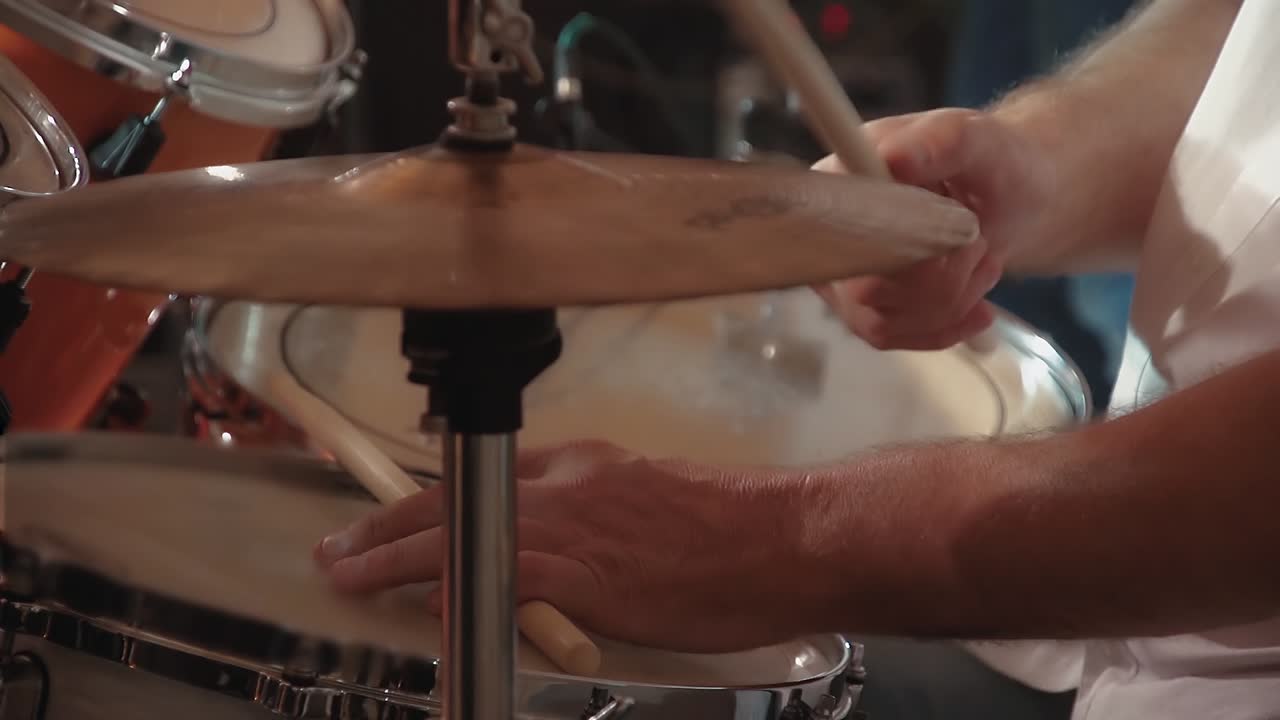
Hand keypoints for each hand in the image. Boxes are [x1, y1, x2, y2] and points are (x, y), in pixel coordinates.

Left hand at [314, 441, 825, 652]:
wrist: (784, 538)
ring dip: (393, 554)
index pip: (488, 480)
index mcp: (588, 466)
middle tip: (342, 544)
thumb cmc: (736, 533)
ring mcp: (571, 524)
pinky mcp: (581, 569)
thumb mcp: (658, 512)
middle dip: (389, 522)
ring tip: (349, 572)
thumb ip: (601, 528)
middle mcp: (568, 483)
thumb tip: (565, 562)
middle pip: (456, 496)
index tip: (395, 516)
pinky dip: (451, 592)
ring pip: (460, 531)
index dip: (432, 500)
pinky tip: (421, 606)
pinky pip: (496, 579)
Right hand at [814, 108, 1055, 349]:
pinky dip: (943, 327)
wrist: (1013, 198)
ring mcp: (843, 274)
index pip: (836, 233)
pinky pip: (891, 338)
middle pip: (862, 289)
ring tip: (980, 261)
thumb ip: (939, 142)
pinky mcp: (864, 308)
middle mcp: (829, 230)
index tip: (957, 232)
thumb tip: (892, 157)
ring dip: (949, 300)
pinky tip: (976, 308)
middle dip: (939, 277)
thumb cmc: (991, 162)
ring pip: (879, 321)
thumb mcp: (977, 142)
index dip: (895, 248)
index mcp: (838, 179)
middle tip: (975, 240)